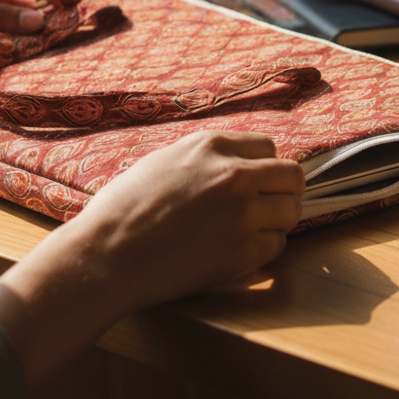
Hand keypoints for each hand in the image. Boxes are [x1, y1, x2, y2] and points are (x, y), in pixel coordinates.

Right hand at [62, 130, 304, 313]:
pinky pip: (277, 245)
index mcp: (211, 145)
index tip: (258, 182)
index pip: (268, 146)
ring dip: (276, 222)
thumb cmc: (122, 208)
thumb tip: (230, 161)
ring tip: (251, 232)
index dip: (264, 167)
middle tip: (269, 208)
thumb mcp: (163, 160)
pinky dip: (263, 250)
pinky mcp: (242, 251)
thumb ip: (203, 158)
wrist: (107, 253)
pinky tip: (237, 252)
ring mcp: (241, 212)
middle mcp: (233, 173)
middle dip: (284, 191)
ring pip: (291, 211)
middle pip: (292, 175)